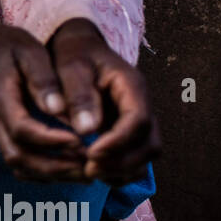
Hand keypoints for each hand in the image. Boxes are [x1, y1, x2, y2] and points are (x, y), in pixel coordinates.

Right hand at [0, 5, 88, 181]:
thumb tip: (58, 109)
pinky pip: (21, 163)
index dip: (51, 140)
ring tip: (86, 170)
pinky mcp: (5, 134)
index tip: (81, 141)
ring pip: (19, 165)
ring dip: (53, 174)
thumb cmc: (9, 46)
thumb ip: (42, 80)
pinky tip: (71, 165)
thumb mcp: (28, 50)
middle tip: (89, 165)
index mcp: (0, 97)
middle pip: (19, 157)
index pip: (22, 130)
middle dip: (55, 167)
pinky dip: (45, 171)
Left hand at [45, 18, 161, 184]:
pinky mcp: (128, 132)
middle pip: (150, 144)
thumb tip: (87, 130)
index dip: (118, 142)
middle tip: (88, 168)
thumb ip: (79, 95)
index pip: (138, 120)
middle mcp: (141, 104)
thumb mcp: (71, 67)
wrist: (78, 48)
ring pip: (146, 156)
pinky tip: (95, 172)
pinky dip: (120, 172)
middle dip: (121, 162)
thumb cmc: (73, 55)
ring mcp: (138, 120)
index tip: (91, 152)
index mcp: (131, 85)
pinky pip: (136, 159)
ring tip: (90, 172)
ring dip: (122, 171)